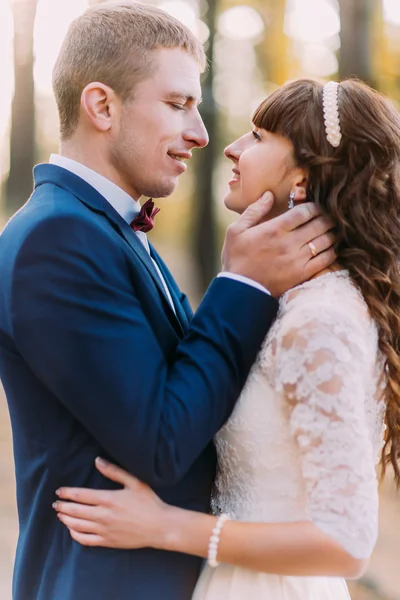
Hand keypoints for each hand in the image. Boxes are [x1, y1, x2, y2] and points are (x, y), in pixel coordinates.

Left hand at [53, 458, 168, 548]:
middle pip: (76, 510)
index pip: (81, 495)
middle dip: (63, 506)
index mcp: (109, 499)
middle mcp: (103, 515)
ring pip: (77, 525)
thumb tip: (97, 460)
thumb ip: (114, 471)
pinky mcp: (107, 541)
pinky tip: (72, 529)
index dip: (67, 493)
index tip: (59, 491)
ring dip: (66, 519)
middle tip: (55, 503)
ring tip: (60, 514)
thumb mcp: (135, 482)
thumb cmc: (149, 502)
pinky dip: (75, 534)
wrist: (159, 526)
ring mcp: (104, 530)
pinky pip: (85, 540)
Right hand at [221, 193, 335, 296]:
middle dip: (327, 217)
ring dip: (332, 233)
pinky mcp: (302, 274)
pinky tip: (332, 248)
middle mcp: (289, 242)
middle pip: (319, 224)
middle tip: (330, 216)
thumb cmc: (236, 259)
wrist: (239, 290)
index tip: (316, 206)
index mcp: (275, 228)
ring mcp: (297, 259)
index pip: (305, 211)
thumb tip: (269, 194)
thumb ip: (254, 211)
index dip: (315, 206)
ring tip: (333, 230)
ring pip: (325, 241)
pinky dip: (332, 252)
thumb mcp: (236, 231)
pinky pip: (325, 260)